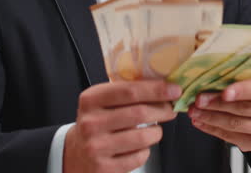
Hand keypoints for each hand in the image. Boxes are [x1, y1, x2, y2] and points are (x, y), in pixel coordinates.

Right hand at [64, 80, 181, 172]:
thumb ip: (126, 92)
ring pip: (142, 137)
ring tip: (155, 129)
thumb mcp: (102, 101)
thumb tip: (163, 87)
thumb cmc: (97, 122)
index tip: (174, 89)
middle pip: (139, 113)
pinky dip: (146, 150)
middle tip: (171, 109)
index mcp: (91, 100)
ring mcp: (96, 146)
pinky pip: (139, 157)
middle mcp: (91, 122)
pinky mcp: (104, 167)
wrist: (76, 152)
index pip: (129, 91)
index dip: (156, 89)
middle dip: (163, 110)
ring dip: (157, 132)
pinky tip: (140, 146)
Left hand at [188, 72, 250, 151]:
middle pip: (244, 108)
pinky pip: (230, 137)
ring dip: (211, 117)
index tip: (224, 93)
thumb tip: (208, 74)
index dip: (241, 91)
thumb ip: (239, 75)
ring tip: (194, 111)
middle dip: (217, 104)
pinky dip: (212, 128)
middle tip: (198, 100)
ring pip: (235, 123)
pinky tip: (200, 121)